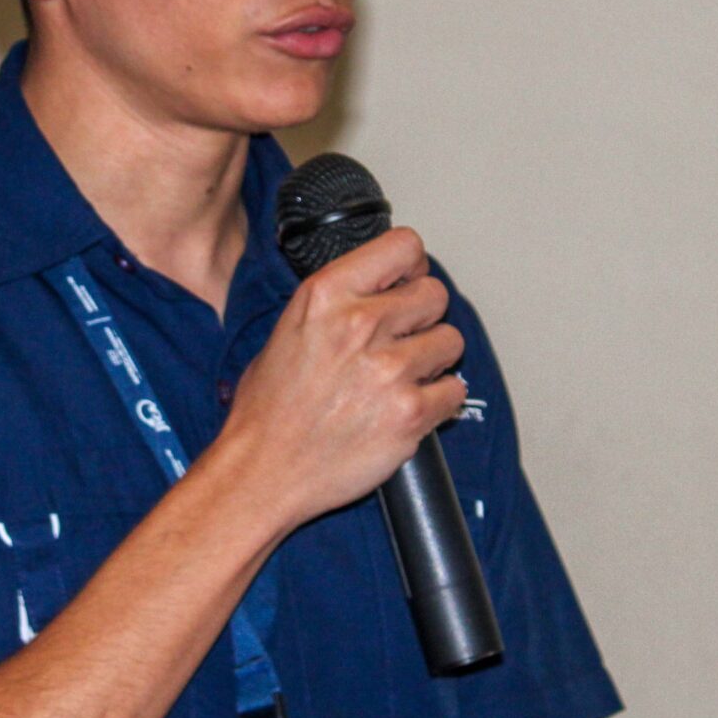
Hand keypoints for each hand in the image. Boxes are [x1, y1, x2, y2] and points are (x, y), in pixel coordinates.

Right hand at [216, 227, 467, 534]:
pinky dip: (439, 401)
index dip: (412, 266)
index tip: (407, 283)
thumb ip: (338, 304)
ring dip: (434, 359)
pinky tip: (410, 407)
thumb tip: (380, 288)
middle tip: (404, 339)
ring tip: (403, 377)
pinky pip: (455, 391)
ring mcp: (389, 369)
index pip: (404, 246)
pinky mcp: (410, 413)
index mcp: (326, 295)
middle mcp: (360, 324)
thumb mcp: (287, 330)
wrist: (262, 472)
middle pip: (435, 294)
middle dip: (424, 317)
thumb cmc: (268, 410)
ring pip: (451, 341)